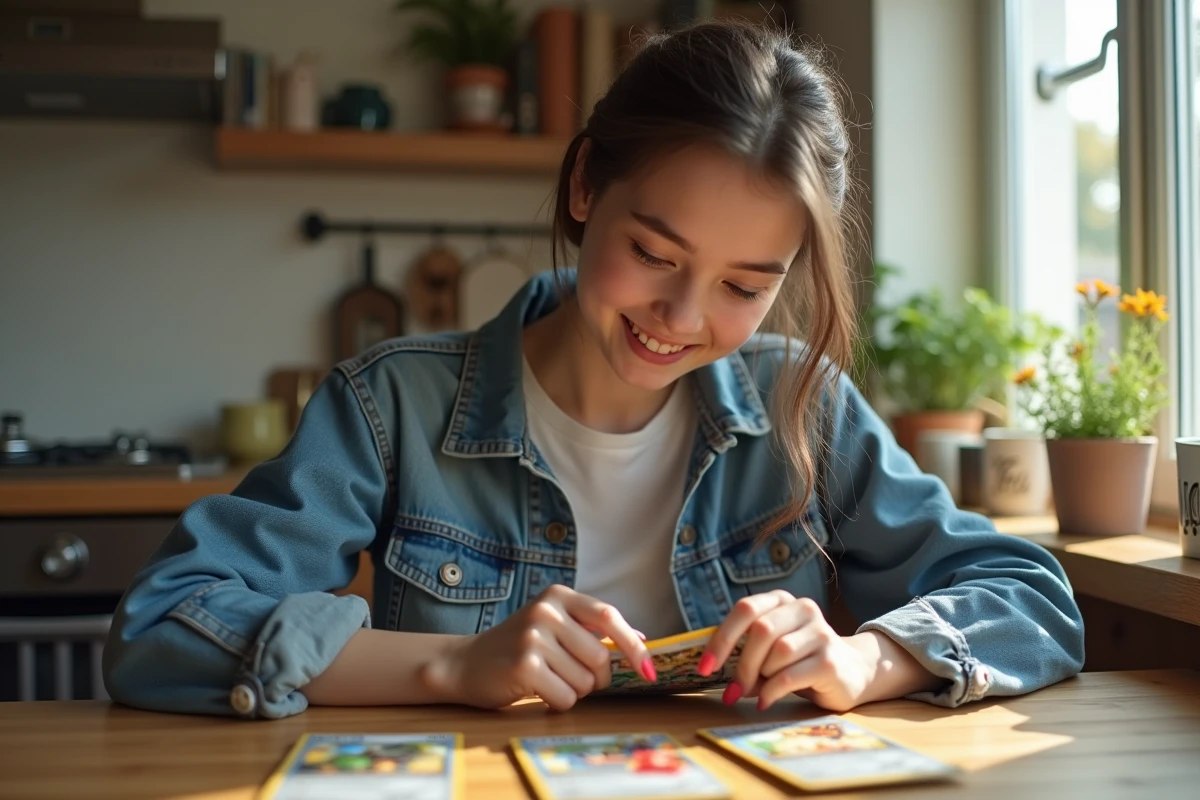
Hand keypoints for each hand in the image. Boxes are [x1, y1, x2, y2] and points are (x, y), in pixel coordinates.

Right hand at [420, 584, 654, 711]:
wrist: (466, 664)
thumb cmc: (519, 648)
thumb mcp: (555, 627)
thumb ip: (594, 630)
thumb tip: (642, 639)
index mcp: (558, 595)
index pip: (609, 617)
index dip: (633, 646)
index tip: (649, 671)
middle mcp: (546, 610)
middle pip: (600, 657)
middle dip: (595, 679)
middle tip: (572, 678)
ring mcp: (533, 637)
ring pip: (584, 682)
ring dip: (574, 692)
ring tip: (548, 680)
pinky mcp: (523, 665)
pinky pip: (566, 697)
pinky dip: (558, 703)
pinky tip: (538, 691)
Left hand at [698, 590, 875, 711]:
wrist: (851, 671)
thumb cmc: (800, 659)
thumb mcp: (770, 649)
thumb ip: (744, 652)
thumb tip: (712, 669)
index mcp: (781, 600)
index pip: (745, 609)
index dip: (721, 638)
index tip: (704, 667)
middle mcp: (803, 609)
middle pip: (761, 631)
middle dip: (741, 665)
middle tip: (732, 691)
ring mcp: (820, 632)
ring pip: (777, 653)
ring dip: (761, 677)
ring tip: (761, 690)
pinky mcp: (830, 660)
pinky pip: (789, 676)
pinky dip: (771, 692)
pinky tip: (765, 701)